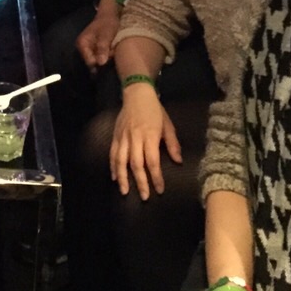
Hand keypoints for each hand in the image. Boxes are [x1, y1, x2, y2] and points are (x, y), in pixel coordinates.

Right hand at [75, 0, 120, 70]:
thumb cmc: (107, 24)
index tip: (109, 55)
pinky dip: (107, 55)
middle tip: (112, 50)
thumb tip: (101, 63)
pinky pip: (100, 57)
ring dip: (107, 57)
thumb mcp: (106, 35)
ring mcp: (89, 49)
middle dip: (104, 59)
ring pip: (98, 60)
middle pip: (93, 62)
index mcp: (82, 44)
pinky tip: (112, 49)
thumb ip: (102, 48)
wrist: (110, 16)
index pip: (89, 61)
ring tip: (113, 48)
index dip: (100, 61)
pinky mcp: (94, 49)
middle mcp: (83, 48)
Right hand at [110, 84, 181, 198]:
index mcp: (150, 136)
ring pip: (121, 160)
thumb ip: (172, 144)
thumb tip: (178, 161)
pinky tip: (114, 177)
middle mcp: (135, 138)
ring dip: (123, 177)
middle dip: (140, 182)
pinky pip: (112, 153)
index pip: (152, 161)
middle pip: (136, 164)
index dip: (156, 177)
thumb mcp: (168, 124)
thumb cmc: (155, 110)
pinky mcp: (115, 135)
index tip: (160, 189)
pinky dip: (113, 166)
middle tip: (144, 197)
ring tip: (125, 191)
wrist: (136, 93)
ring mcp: (123, 137)